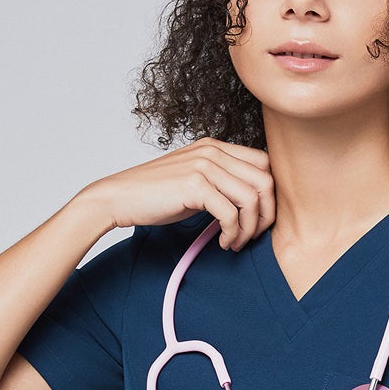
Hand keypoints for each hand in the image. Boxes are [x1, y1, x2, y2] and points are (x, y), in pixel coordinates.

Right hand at [78, 138, 275, 250]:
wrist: (120, 197)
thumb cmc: (155, 194)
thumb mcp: (194, 180)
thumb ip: (221, 183)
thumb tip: (252, 203)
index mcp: (215, 147)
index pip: (264, 164)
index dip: (269, 195)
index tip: (258, 218)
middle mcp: (213, 151)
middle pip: (265, 180)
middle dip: (266, 214)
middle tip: (252, 235)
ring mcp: (204, 166)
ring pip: (251, 198)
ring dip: (249, 228)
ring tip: (234, 242)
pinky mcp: (195, 185)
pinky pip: (230, 213)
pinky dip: (232, 233)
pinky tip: (222, 242)